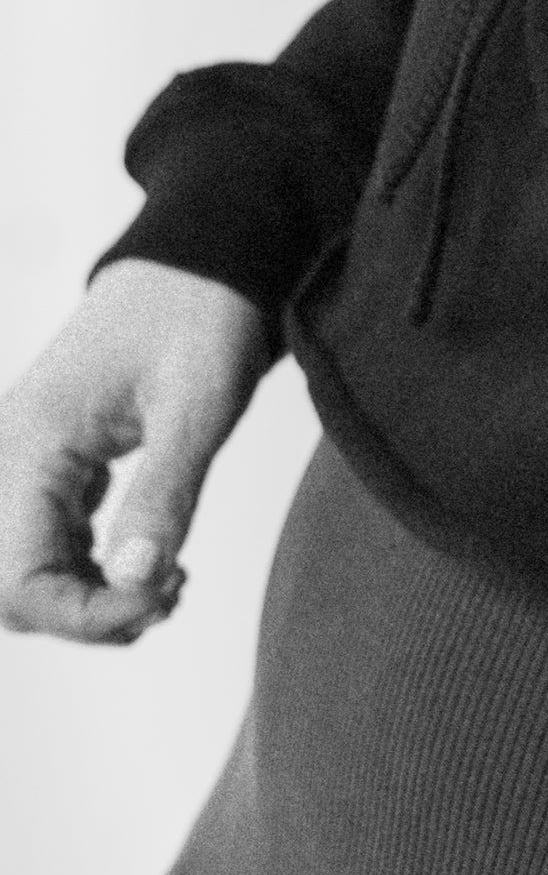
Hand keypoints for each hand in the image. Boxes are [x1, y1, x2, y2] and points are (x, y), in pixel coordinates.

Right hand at [0, 258, 272, 644]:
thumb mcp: (196, 405)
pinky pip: (47, 541)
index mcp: (29, 444)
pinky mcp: (52, 461)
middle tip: (167, 595)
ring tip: (167, 584)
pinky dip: (90, 570)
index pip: (17, 579)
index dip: (83, 615)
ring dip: (88, 598)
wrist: (201, 259)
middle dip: (84, 614)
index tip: (158, 602)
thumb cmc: (200, 315)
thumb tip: (136, 583)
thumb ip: (163, 496)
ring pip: (26, 569)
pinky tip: (150, 562)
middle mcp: (9, 455)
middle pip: (10, 586)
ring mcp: (25, 458)